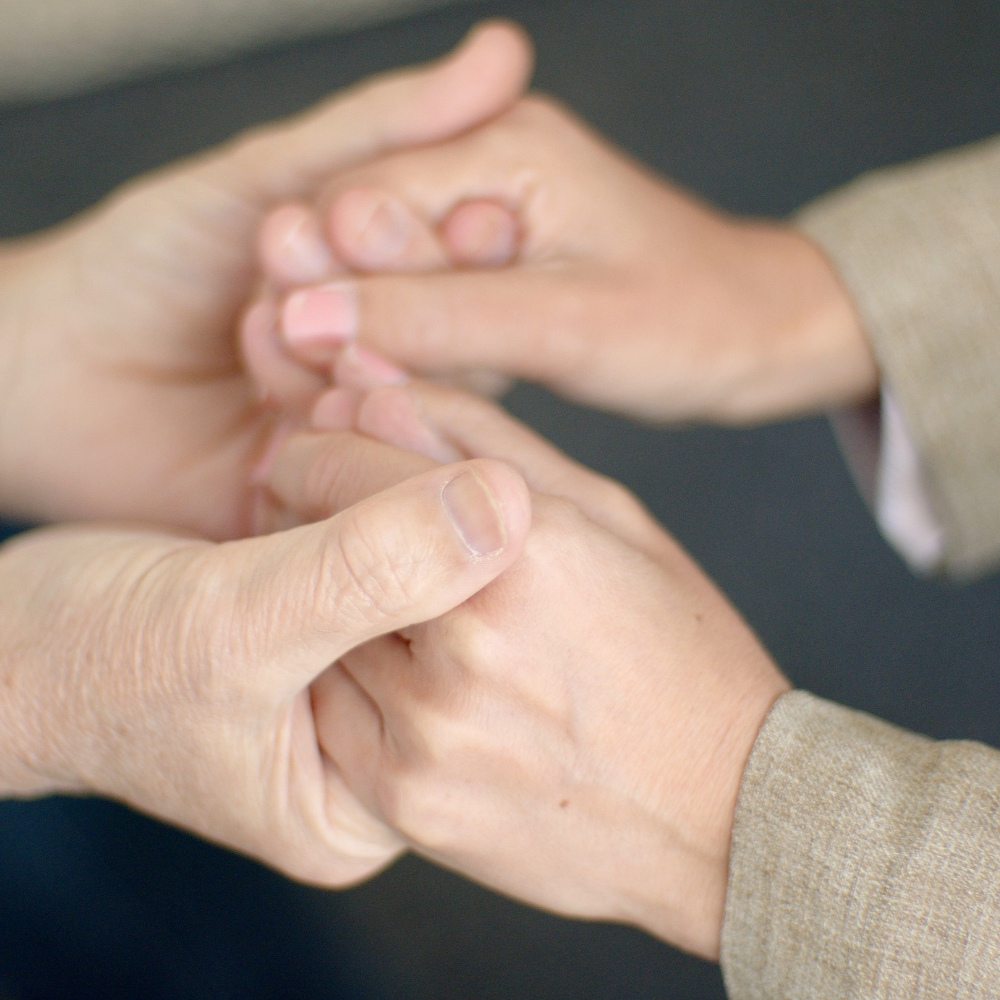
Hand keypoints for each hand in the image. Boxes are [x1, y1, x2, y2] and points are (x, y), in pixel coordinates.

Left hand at [0, 21, 531, 535]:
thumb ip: (378, 130)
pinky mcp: (328, 503)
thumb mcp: (264, 179)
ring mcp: (361, 432)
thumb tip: (501, 54)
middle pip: (453, 344)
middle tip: (323, 264)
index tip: (481, 222)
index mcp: (391, 285)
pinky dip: (327, 434)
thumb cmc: (146, 262)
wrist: (48, 369)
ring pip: (412, 411)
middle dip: (403, 300)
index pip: (470, 269)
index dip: (471, 245)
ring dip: (348, 361)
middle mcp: (387, 360)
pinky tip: (272, 405)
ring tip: (263, 326)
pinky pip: (364, 482)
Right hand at [0, 457, 528, 884]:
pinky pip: (396, 527)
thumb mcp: (234, 624)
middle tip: (373, 414)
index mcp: (376, 799)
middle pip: (470, 606)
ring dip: (402, 460)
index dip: (479, 549)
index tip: (440, 455)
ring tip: (341, 411)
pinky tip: (343, 413)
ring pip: (438, 552)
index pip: (483, 671)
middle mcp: (388, 738)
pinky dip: (375, 456)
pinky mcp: (343, 611)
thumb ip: (367, 573)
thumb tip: (506, 509)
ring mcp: (367, 670)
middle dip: (433, 491)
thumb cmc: (93, 661)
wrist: (12, 636)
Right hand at [252, 95, 876, 424]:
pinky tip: (390, 386)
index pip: (366, 202)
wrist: (756, 335)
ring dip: (364, 332)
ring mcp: (487, 211)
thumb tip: (311, 317)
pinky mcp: (493, 262)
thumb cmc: (692, 319)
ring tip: (340, 394)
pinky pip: (422, 299)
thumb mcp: (565, 324)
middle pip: (362, 232)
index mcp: (505, 146)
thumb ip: (436, 317)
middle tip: (308, 378)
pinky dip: (404, 344)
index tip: (293, 348)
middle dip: (334, 306)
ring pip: (384, 272)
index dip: (321, 277)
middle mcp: (485, 163)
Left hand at [265, 380, 790, 958]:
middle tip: (363, 530)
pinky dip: (351, 686)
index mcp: (523, 546)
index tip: (327, 452)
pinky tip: (416, 685)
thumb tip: (369, 389)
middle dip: (322, 521)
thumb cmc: (676, 649)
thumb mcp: (607, 515)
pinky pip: (329, 716)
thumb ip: (482, 438)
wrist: (722, 811)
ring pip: (316, 631)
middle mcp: (468, 640)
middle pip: (314, 544)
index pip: (344, 462)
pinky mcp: (408, 801)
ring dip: (337, 607)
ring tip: (406, 614)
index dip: (323, 449)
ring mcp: (431, 731)